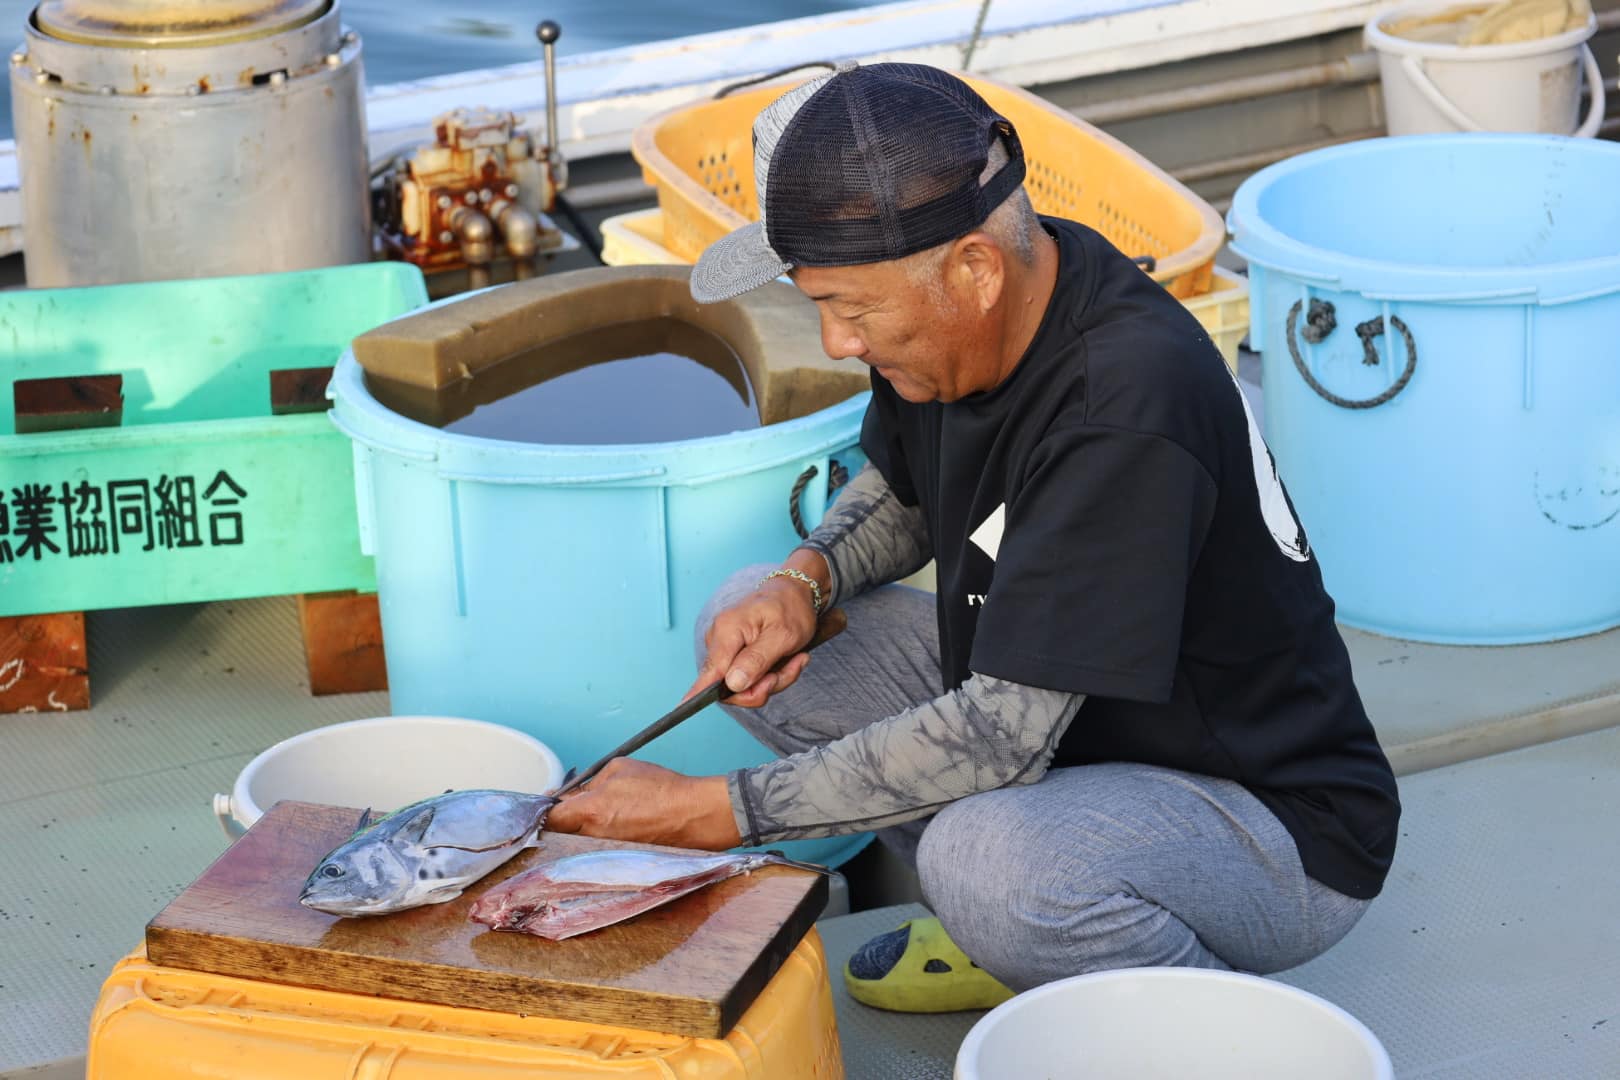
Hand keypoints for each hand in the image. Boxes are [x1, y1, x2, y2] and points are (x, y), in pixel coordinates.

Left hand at [545, 758, 741, 849]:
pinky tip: (614, 829)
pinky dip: (599, 840)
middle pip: (561, 834)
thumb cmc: (660, 788)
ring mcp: (606, 853)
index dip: (543, 812)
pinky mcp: (618, 861)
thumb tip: (574, 794)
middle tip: (570, 809)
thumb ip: (590, 782)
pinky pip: (597, 851)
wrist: (693, 815)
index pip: (550, 818)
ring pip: (579, 843)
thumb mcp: (619, 768)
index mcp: (590, 811)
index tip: (545, 805)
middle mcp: (594, 837)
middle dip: (562, 821)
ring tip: (599, 818)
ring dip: (581, 831)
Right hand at [689, 569, 823, 708]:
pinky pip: (749, 678)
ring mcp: (725, 648)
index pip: (711, 670)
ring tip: (795, 659)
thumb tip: (732, 684)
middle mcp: (719, 639)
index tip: (681, 709)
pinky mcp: (734, 655)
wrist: (794, 592)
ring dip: (774, 679)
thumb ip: (757, 660)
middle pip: (731, 686)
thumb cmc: (790, 608)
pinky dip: (771, 674)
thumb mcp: (783, 635)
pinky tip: (788, 659)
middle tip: (793, 667)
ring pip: (743, 686)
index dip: (698, 693)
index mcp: (728, 630)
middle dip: (765, 686)